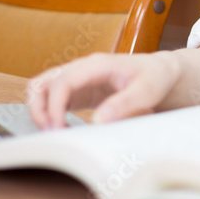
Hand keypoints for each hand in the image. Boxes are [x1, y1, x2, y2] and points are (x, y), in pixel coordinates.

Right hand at [26, 51, 181, 129]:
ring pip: (43, 88)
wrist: (159, 71)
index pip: (63, 81)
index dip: (54, 106)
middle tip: (52, 133)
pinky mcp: (79, 89)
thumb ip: (123, 104)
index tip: (58, 128)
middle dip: (40, 109)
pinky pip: (53, 97)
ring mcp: (78, 78)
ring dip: (40, 110)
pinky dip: (50, 112)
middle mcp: (82, 68)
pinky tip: (63, 129)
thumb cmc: (154, 77)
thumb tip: (97, 121)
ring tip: (54, 132)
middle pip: (44, 83)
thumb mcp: (146, 91)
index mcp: (96, 65)